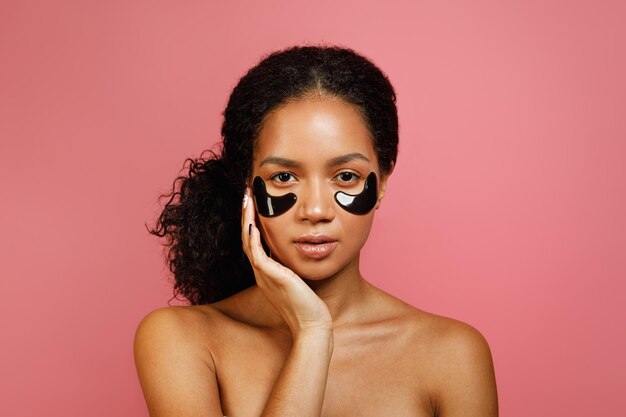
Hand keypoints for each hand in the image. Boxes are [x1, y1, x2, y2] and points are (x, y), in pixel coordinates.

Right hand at [241, 186, 332, 336]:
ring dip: (246, 219)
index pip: (255, 241)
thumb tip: (301, 249)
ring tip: (247, 198)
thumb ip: (295, 266)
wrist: (312, 326)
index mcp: (267, 273)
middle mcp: (261, 273)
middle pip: (247, 237)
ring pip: (248, 241)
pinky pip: (256, 253)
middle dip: (246, 214)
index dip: (253, 221)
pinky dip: (252, 237)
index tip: (256, 202)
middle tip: (247, 192)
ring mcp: (264, 276)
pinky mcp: (271, 278)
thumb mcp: (300, 280)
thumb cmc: (310, 306)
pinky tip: (252, 222)